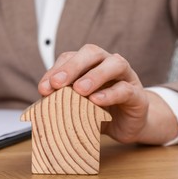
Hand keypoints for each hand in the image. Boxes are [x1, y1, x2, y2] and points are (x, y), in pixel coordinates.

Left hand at [38, 44, 177, 144]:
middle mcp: (108, 65)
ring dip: (94, 75)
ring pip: (114, 64)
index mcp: (90, 65)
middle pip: (92, 53)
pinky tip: (96, 101)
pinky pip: (125, 89)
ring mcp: (126, 78)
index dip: (55, 70)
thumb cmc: (99, 112)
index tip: (43, 89)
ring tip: (79, 90)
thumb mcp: (76, 106)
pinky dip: (110, 94)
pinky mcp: (138, 96)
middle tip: (57, 83)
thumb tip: (38, 107)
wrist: (127, 125)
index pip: (70, 58)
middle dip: (72, 66)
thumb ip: (61, 101)